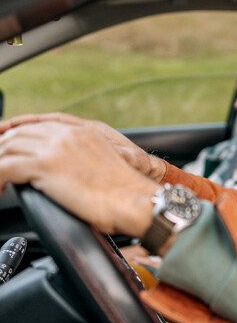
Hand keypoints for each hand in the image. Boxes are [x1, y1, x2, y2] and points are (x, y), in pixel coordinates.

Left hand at [0, 121, 158, 235]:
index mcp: (84, 132)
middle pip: (20, 133)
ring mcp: (56, 148)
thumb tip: (71, 174)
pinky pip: (4, 167)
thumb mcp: (106, 164)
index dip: (18, 130)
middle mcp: (68, 135)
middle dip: (3, 147)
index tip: (6, 140)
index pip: (40, 123)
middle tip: (0, 166)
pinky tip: (0, 189)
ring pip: (8, 148)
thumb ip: (85, 159)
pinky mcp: (46, 166)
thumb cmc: (127, 194)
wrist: (136, 200)